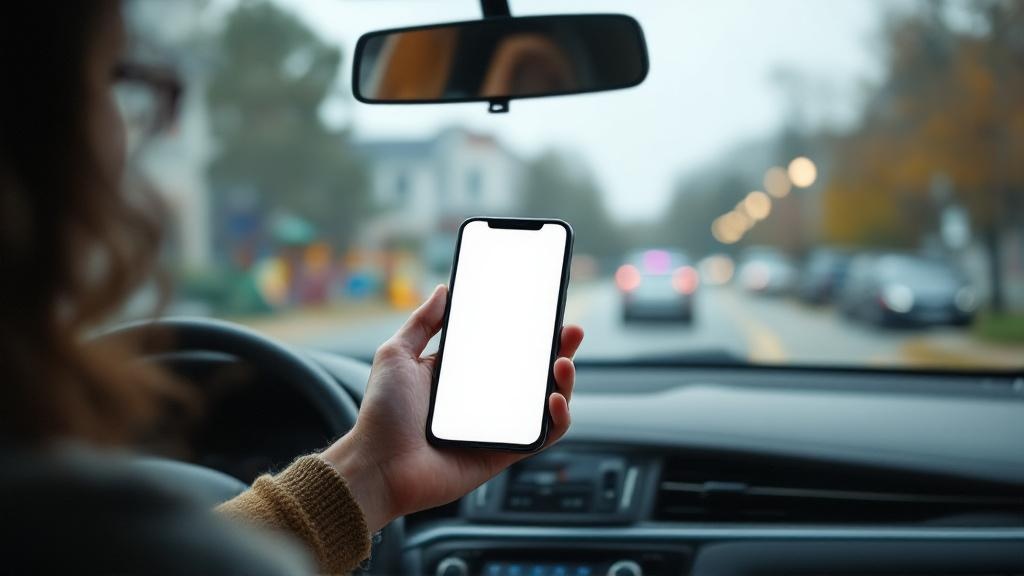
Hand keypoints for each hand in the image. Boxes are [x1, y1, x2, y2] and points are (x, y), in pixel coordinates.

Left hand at [322, 285, 582, 531]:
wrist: (378, 467)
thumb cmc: (381, 414)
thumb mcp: (396, 354)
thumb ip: (422, 323)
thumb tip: (443, 290)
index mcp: (460, 376)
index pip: (503, 348)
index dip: (528, 331)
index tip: (544, 311)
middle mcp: (482, 400)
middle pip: (531, 372)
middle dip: (557, 350)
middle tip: (570, 332)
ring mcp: (495, 427)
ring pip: (544, 402)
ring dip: (563, 381)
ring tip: (562, 363)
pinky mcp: (503, 453)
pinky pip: (542, 436)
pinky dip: (558, 419)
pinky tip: (554, 399)